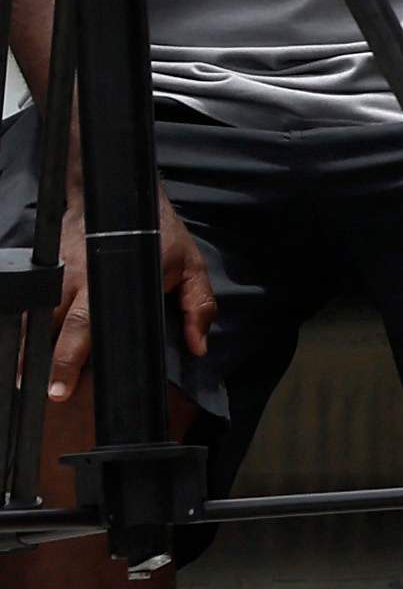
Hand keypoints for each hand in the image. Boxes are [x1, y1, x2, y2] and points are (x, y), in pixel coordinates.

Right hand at [39, 183, 214, 432]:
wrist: (118, 196)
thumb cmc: (157, 233)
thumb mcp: (189, 265)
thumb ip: (197, 305)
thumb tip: (198, 346)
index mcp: (110, 282)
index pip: (89, 325)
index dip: (74, 357)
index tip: (65, 387)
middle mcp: (77, 281)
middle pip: (55, 326)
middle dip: (49, 361)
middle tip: (47, 392)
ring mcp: (57, 275)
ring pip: (35, 316)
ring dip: (28, 347)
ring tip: (25, 378)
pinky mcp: (45, 270)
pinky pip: (29, 303)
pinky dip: (23, 325)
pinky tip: (19, 349)